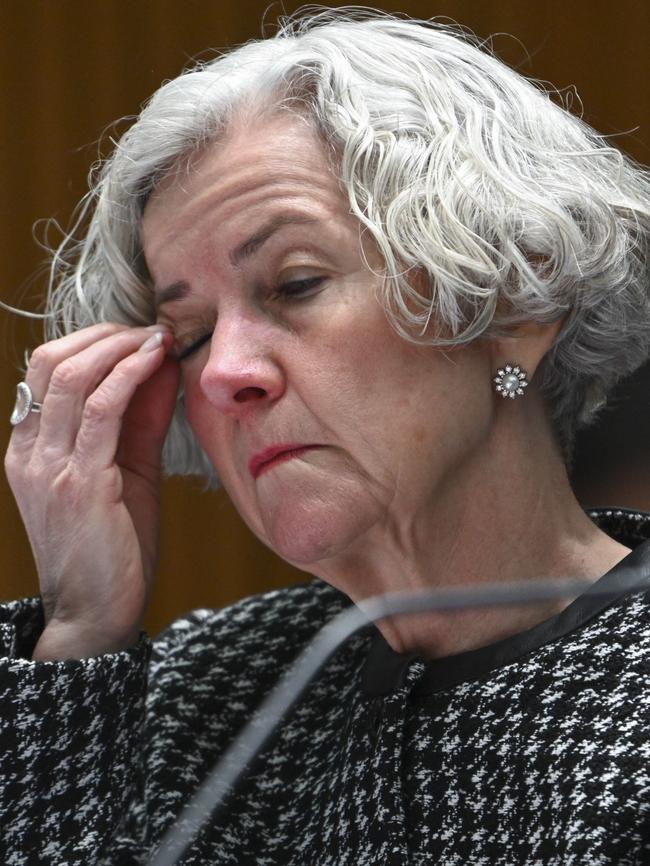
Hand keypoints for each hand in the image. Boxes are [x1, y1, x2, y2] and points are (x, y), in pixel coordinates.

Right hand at [4, 323, 180, 658]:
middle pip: (52, 361)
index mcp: (29, 447)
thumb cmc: (114, 544)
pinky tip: (154, 359)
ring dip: (119, 346)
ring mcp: (47, 466)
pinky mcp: (78, 482)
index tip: (136, 335)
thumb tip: (160, 366)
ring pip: (72, 377)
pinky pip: (101, 409)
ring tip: (155, 338)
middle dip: (104, 335)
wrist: (97, 612)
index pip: (46, 370)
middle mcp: (28, 451)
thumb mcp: (126, 470)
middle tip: (148, 331)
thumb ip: (139, 420)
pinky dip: (129, 374)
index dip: (91, 341)